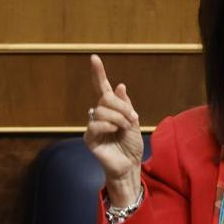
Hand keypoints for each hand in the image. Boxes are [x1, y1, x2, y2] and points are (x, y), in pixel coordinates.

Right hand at [84, 54, 143, 206]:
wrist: (130, 165)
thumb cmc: (131, 145)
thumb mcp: (133, 121)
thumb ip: (125, 104)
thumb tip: (119, 86)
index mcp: (110, 110)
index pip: (102, 88)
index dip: (99, 73)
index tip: (94, 58)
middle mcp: (99, 115)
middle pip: (105, 98)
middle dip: (122, 106)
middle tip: (132, 118)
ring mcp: (93, 126)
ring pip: (102, 111)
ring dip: (118, 118)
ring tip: (125, 128)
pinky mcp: (89, 139)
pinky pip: (95, 125)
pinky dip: (108, 125)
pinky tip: (114, 131)